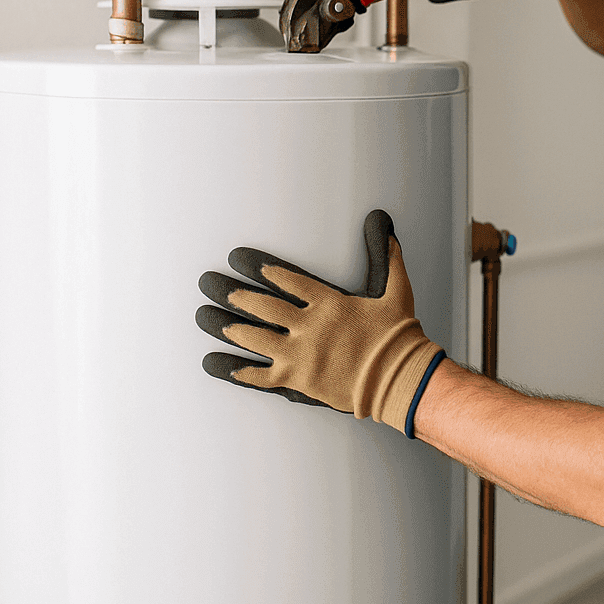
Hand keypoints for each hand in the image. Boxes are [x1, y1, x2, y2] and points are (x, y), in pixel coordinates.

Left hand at [196, 210, 446, 436]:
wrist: (400, 379)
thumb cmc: (399, 336)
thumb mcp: (396, 290)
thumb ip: (386, 256)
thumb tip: (383, 222)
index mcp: (330, 302)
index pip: (287, 278)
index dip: (260, 268)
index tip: (238, 258)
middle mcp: (309, 326)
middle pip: (261, 305)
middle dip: (231, 293)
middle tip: (208, 283)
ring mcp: (300, 354)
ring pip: (253, 337)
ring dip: (226, 326)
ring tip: (203, 316)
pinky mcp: (297, 381)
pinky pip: (259, 376)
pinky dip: (236, 370)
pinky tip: (215, 362)